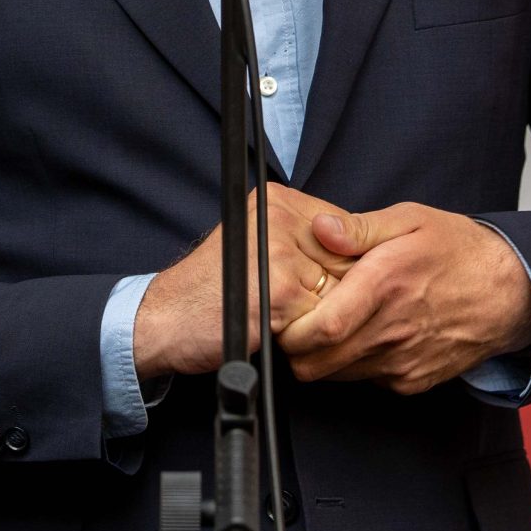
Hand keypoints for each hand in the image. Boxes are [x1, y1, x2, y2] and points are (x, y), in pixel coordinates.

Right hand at [133, 184, 356, 379]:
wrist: (167, 317)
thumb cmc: (214, 287)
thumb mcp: (258, 242)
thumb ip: (305, 237)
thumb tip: (363, 252)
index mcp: (277, 200)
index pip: (345, 227)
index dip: (340, 261)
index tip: (316, 279)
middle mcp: (281, 216)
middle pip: (347, 258)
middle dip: (332, 287)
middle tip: (291, 299)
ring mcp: (281, 253)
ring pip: (338, 290)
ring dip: (317, 311)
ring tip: (278, 312)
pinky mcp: (280, 291)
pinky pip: (321, 317)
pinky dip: (302, 330)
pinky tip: (271, 325)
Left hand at [276, 204, 530, 395]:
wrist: (513, 293)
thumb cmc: (461, 251)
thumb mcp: (410, 219)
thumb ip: (359, 226)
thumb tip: (320, 228)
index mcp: (387, 285)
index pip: (322, 328)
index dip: (290, 330)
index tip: (282, 313)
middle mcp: (393, 331)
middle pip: (318, 362)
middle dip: (297, 346)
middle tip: (299, 319)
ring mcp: (403, 362)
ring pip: (337, 374)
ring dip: (325, 355)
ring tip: (336, 321)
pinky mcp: (412, 381)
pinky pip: (366, 379)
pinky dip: (355, 363)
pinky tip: (368, 334)